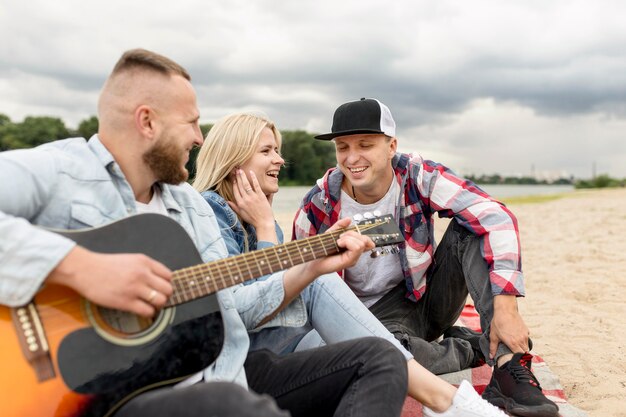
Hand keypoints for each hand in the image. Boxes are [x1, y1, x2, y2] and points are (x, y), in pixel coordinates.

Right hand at [48, 246, 172, 317]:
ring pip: (161, 301)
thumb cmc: (105, 266)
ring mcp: (134, 288)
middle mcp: (142, 274)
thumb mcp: (130, 259)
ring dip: (158, 306)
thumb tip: (160, 280)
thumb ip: (146, 268)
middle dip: (165, 295)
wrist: (84, 269)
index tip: (162, 288)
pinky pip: (148, 311)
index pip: (169, 275)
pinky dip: (149, 313)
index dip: (167, 284)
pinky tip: (143, 311)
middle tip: (158, 299)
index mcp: (144, 262)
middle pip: (168, 289)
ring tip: (151, 305)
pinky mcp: (125, 301)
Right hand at [229, 169, 276, 240]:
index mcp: (240, 203)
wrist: (263, 223)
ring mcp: (253, 197)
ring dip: (243, 176)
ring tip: (241, 170)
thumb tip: (227, 201)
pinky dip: (253, 178)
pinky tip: (251, 172)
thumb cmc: (253, 219)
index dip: (234, 183)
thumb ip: (234, 207)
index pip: (235, 191)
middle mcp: (245, 199)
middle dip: (237, 177)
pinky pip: (256, 185)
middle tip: (236, 170)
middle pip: (239, 186)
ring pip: (246, 184)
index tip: (233, 178)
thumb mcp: (241, 214)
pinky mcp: (260, 196)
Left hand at [305, 217, 373, 275]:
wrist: (313, 260)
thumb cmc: (322, 249)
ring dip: (348, 238)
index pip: (367, 240)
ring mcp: (354, 258)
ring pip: (361, 243)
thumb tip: (349, 219)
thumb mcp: (331, 233)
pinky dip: (347, 242)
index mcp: (353, 247)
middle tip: (340, 238)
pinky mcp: (350, 261)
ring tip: (338, 242)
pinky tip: (339, 244)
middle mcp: (355, 254)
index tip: (345, 234)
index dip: (360, 233)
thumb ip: (340, 226)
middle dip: (351, 234)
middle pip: (365, 239)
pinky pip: (357, 247)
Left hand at [489, 295, 529, 358]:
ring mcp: (525, 335)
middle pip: (524, 352)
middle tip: (514, 354)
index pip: (520, 356)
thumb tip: (491, 357)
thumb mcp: (494, 336)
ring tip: (515, 346)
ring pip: (526, 346)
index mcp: (513, 343)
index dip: (518, 359)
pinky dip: (523, 340)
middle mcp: (521, 340)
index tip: (514, 359)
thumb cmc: (498, 322)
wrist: (505, 310)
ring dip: (522, 348)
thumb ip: (493, 348)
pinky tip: (516, 338)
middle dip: (520, 355)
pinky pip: (526, 339)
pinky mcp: (526, 330)